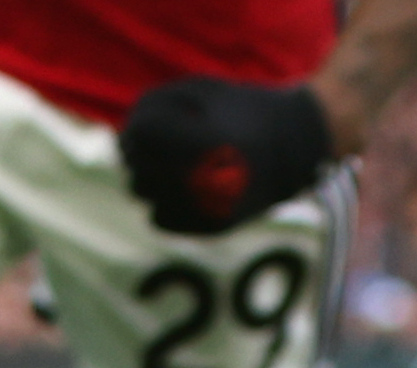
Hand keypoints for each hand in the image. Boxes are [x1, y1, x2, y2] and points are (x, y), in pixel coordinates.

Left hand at [116, 76, 334, 232]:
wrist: (294, 147)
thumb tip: (121, 141)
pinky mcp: (209, 228)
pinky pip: (159, 217)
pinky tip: (188, 186)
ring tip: (176, 162)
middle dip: (141, 152)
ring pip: (142, 194)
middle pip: (136, 166)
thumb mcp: (198, 90)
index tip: (151, 123)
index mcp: (204, 141)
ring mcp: (207, 209)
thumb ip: (152, 106)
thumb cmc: (239, 111)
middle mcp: (205, 181)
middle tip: (164, 143)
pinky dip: (166, 201)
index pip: (139, 134)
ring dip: (150, 176)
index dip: (138, 125)